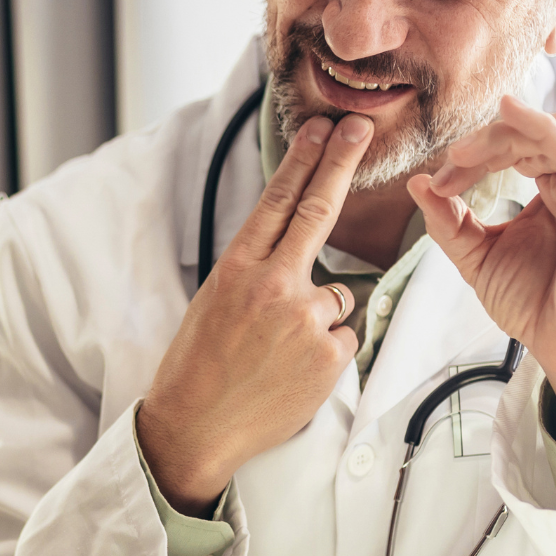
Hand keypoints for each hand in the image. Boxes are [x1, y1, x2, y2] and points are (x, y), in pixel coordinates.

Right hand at [137, 113, 374, 513]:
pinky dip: (324, 351)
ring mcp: (305, 319)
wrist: (196, 427)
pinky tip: (291, 372)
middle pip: (319, 212)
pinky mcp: (329, 354)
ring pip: (335, 295)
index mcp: (237, 269)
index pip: (278, 201)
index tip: (323, 129)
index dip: (304, 160)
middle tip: (359, 129)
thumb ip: (256, 272)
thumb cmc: (198, 367)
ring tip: (277, 352)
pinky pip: (342, 337)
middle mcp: (273, 285)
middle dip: (340, 164)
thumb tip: (296, 252)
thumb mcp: (214, 302)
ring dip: (317, 316)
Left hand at [409, 95, 555, 467]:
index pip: (519, 145)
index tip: (437, 184)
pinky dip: (539, 132)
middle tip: (447, 163)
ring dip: (502, 136)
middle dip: (485, 142)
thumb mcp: (479, 256)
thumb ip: (450, 221)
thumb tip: (417, 183)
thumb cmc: (537, 304)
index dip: (474, 154)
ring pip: (552, 134)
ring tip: (460, 153)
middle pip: (536, 132)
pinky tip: (509, 118)